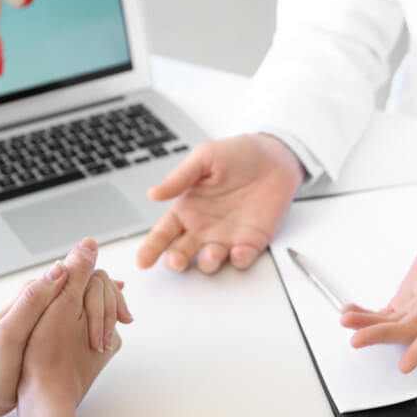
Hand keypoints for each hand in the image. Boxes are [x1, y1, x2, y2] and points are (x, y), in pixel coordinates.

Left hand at [0, 243, 131, 416]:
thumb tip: (61, 268)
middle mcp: (41, 298)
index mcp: (32, 294)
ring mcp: (46, 314)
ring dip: (106, 305)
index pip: (76, 274)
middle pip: (84, 283)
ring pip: (83, 297)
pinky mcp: (48, 329)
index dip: (102, 288)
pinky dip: (97, 315)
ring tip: (123, 320)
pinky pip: (77, 313)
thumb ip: (33, 299)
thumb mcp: (10, 333)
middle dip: (110, 296)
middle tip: (126, 318)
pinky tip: (108, 325)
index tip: (119, 312)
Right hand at [136, 133, 304, 272]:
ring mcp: (227, 236)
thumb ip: (179, 178)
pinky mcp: (252, 241)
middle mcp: (203, 227)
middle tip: (175, 261)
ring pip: (211, 260)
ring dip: (208, 262)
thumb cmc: (236, 154)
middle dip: (176, 260)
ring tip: (209, 254)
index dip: (151, 248)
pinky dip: (239, 260)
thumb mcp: (204, 159)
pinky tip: (238, 253)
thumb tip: (152, 194)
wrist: (274, 156)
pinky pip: (243, 257)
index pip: (164, 233)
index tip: (142, 261)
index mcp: (187, 209)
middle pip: (183, 252)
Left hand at [340, 213, 416, 373]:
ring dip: (369, 326)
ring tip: (346, 319)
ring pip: (393, 324)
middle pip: (408, 331)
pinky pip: (386, 314)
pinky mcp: (408, 300)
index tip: (406, 364)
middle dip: (382, 336)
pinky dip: (367, 315)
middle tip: (358, 338)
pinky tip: (350, 313)